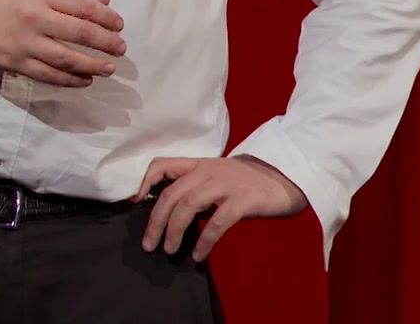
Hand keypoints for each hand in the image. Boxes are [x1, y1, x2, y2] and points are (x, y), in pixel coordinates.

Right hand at [0, 0, 125, 87]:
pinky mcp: (16, 63)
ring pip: (66, 58)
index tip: (119, 25)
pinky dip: (69, 79)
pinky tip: (84, 80)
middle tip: (120, 49)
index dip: (105, 18)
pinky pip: (48, 75)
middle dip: (105, 42)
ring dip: (91, 65)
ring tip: (108, 68)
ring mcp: (25, 43)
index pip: (82, 7)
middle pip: (79, 33)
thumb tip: (103, 3)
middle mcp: (35, 18)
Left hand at [132, 156, 306, 262]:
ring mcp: (225, 184)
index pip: (162, 164)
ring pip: (187, 206)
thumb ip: (196, 184)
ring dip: (174, 231)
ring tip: (170, 250)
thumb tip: (171, 208)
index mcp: (199, 164)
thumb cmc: (249, 179)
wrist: (285, 174)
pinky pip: (216, 222)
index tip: (133, 202)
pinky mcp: (242, 200)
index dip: (143, 182)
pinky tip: (199, 255)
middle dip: (155, 221)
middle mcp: (207, 171)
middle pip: (170, 194)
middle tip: (149, 244)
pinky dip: (204, 241)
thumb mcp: (218, 173)